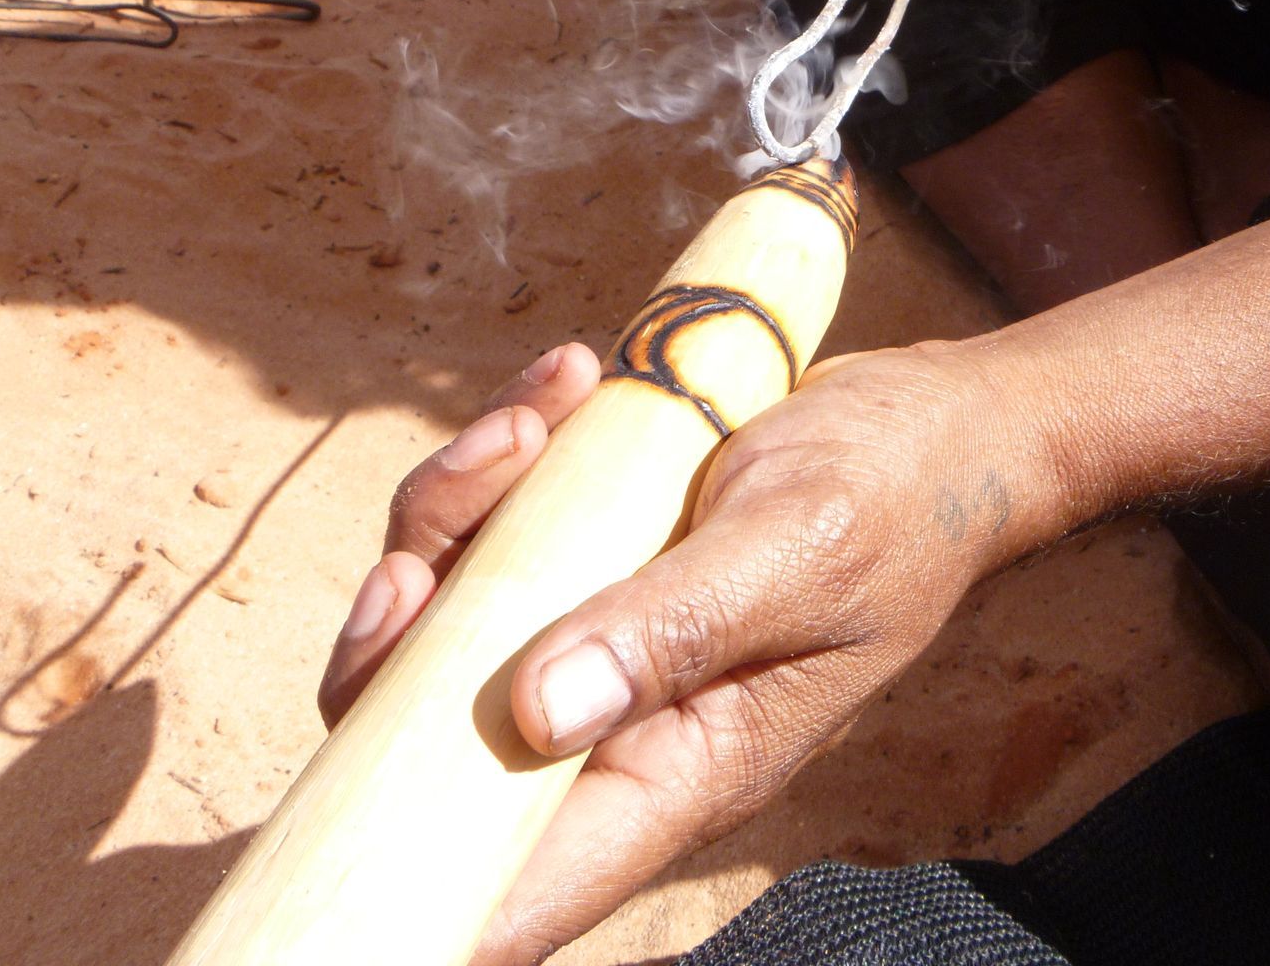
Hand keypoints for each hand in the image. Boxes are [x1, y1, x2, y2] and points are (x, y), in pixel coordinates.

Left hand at [319, 339, 1022, 964]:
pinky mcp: (592, 557)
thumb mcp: (792, 554)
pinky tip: (566, 378)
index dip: (413, 891)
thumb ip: (673, 632)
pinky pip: (495, 523)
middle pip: (436, 742)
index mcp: (681, 767)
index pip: (521, 886)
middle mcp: (624, 720)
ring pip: (449, 613)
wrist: (937, 423)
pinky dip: (504, 453)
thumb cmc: (893, 498)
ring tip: (537, 412)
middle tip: (420, 554)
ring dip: (455, 508)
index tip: (332, 842)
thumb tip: (535, 715)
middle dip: (393, 645)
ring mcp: (601, 633)